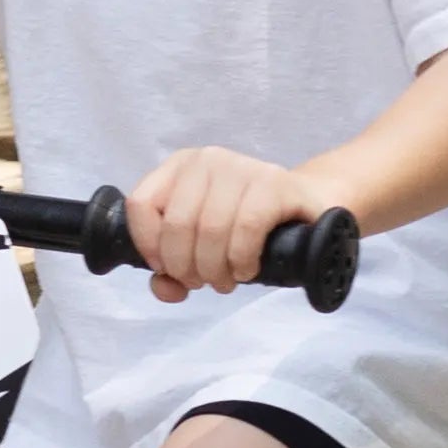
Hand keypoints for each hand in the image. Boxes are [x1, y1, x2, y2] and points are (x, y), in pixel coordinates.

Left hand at [124, 148, 318, 303]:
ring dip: (215, 269)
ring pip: (210, 228)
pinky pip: (246, 227)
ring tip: (226, 281)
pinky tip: (247, 269)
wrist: (306, 210)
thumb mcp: (202, 245)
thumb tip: (165, 288)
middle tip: (204, 282)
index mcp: (181, 166)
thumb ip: (172, 270)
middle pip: (176, 224)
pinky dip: (242, 259)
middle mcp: (208, 159)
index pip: (141, 205)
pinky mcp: (275, 183)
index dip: (149, 247)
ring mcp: (243, 167)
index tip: (168, 270)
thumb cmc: (247, 229)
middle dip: (186, 267)